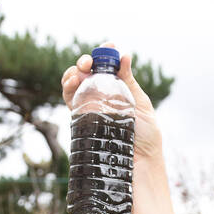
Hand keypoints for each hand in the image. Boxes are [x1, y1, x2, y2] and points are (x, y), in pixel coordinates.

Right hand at [61, 43, 163, 162]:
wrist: (140, 165)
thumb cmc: (146, 138)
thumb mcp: (140, 104)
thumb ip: (129, 82)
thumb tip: (124, 55)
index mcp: (117, 91)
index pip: (107, 68)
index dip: (105, 55)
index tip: (110, 47)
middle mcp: (100, 98)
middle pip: (86, 74)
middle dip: (85, 62)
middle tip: (89, 62)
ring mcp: (89, 109)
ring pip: (73, 84)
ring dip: (72, 73)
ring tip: (79, 72)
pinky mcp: (81, 122)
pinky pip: (69, 101)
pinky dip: (68, 88)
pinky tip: (73, 82)